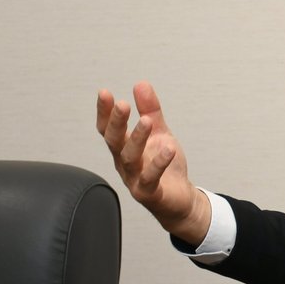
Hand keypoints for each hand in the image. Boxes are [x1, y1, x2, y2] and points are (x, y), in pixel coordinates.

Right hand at [96, 81, 209, 244]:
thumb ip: (150, 111)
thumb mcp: (159, 133)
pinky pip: (150, 178)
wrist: (180, 199)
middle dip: (116, 122)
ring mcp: (134, 179)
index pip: (108, 128)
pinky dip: (159, 163)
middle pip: (114, 141)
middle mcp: (125, 163)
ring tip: (146, 120)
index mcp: (124, 148)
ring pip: (130, 158)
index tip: (104, 93)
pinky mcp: (149, 193)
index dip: (104, 112)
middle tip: (122, 104)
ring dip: (137, 138)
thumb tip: (141, 84)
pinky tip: (169, 148)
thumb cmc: (165, 166)